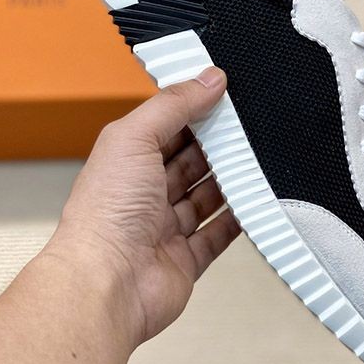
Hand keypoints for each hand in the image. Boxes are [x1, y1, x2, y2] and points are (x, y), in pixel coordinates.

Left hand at [47, 66, 239, 348]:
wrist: (107, 285)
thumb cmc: (107, 213)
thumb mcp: (135, 137)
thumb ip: (174, 105)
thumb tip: (210, 78)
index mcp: (127, 162)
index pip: (166, 128)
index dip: (194, 112)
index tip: (224, 96)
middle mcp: (144, 194)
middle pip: (190, 163)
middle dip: (217, 146)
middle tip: (248, 130)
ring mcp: (165, 228)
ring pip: (205, 197)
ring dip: (229, 181)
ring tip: (257, 162)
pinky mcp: (185, 259)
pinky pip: (217, 235)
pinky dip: (236, 220)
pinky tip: (254, 204)